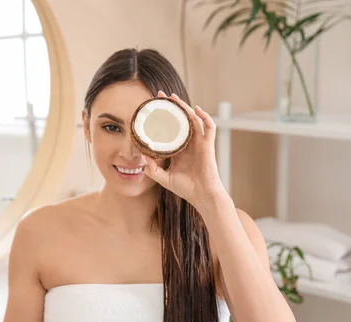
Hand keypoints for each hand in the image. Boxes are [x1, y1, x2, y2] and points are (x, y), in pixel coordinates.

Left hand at [143, 92, 226, 209]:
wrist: (202, 196)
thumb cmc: (186, 188)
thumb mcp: (164, 178)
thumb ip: (152, 169)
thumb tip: (141, 157)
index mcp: (179, 149)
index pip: (169, 128)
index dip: (162, 118)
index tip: (151, 109)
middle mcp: (189, 143)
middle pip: (180, 119)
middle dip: (171, 106)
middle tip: (160, 95)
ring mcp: (199, 143)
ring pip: (193, 119)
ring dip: (184, 107)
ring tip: (173, 98)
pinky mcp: (208, 145)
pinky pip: (209, 127)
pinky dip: (204, 117)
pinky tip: (196, 109)